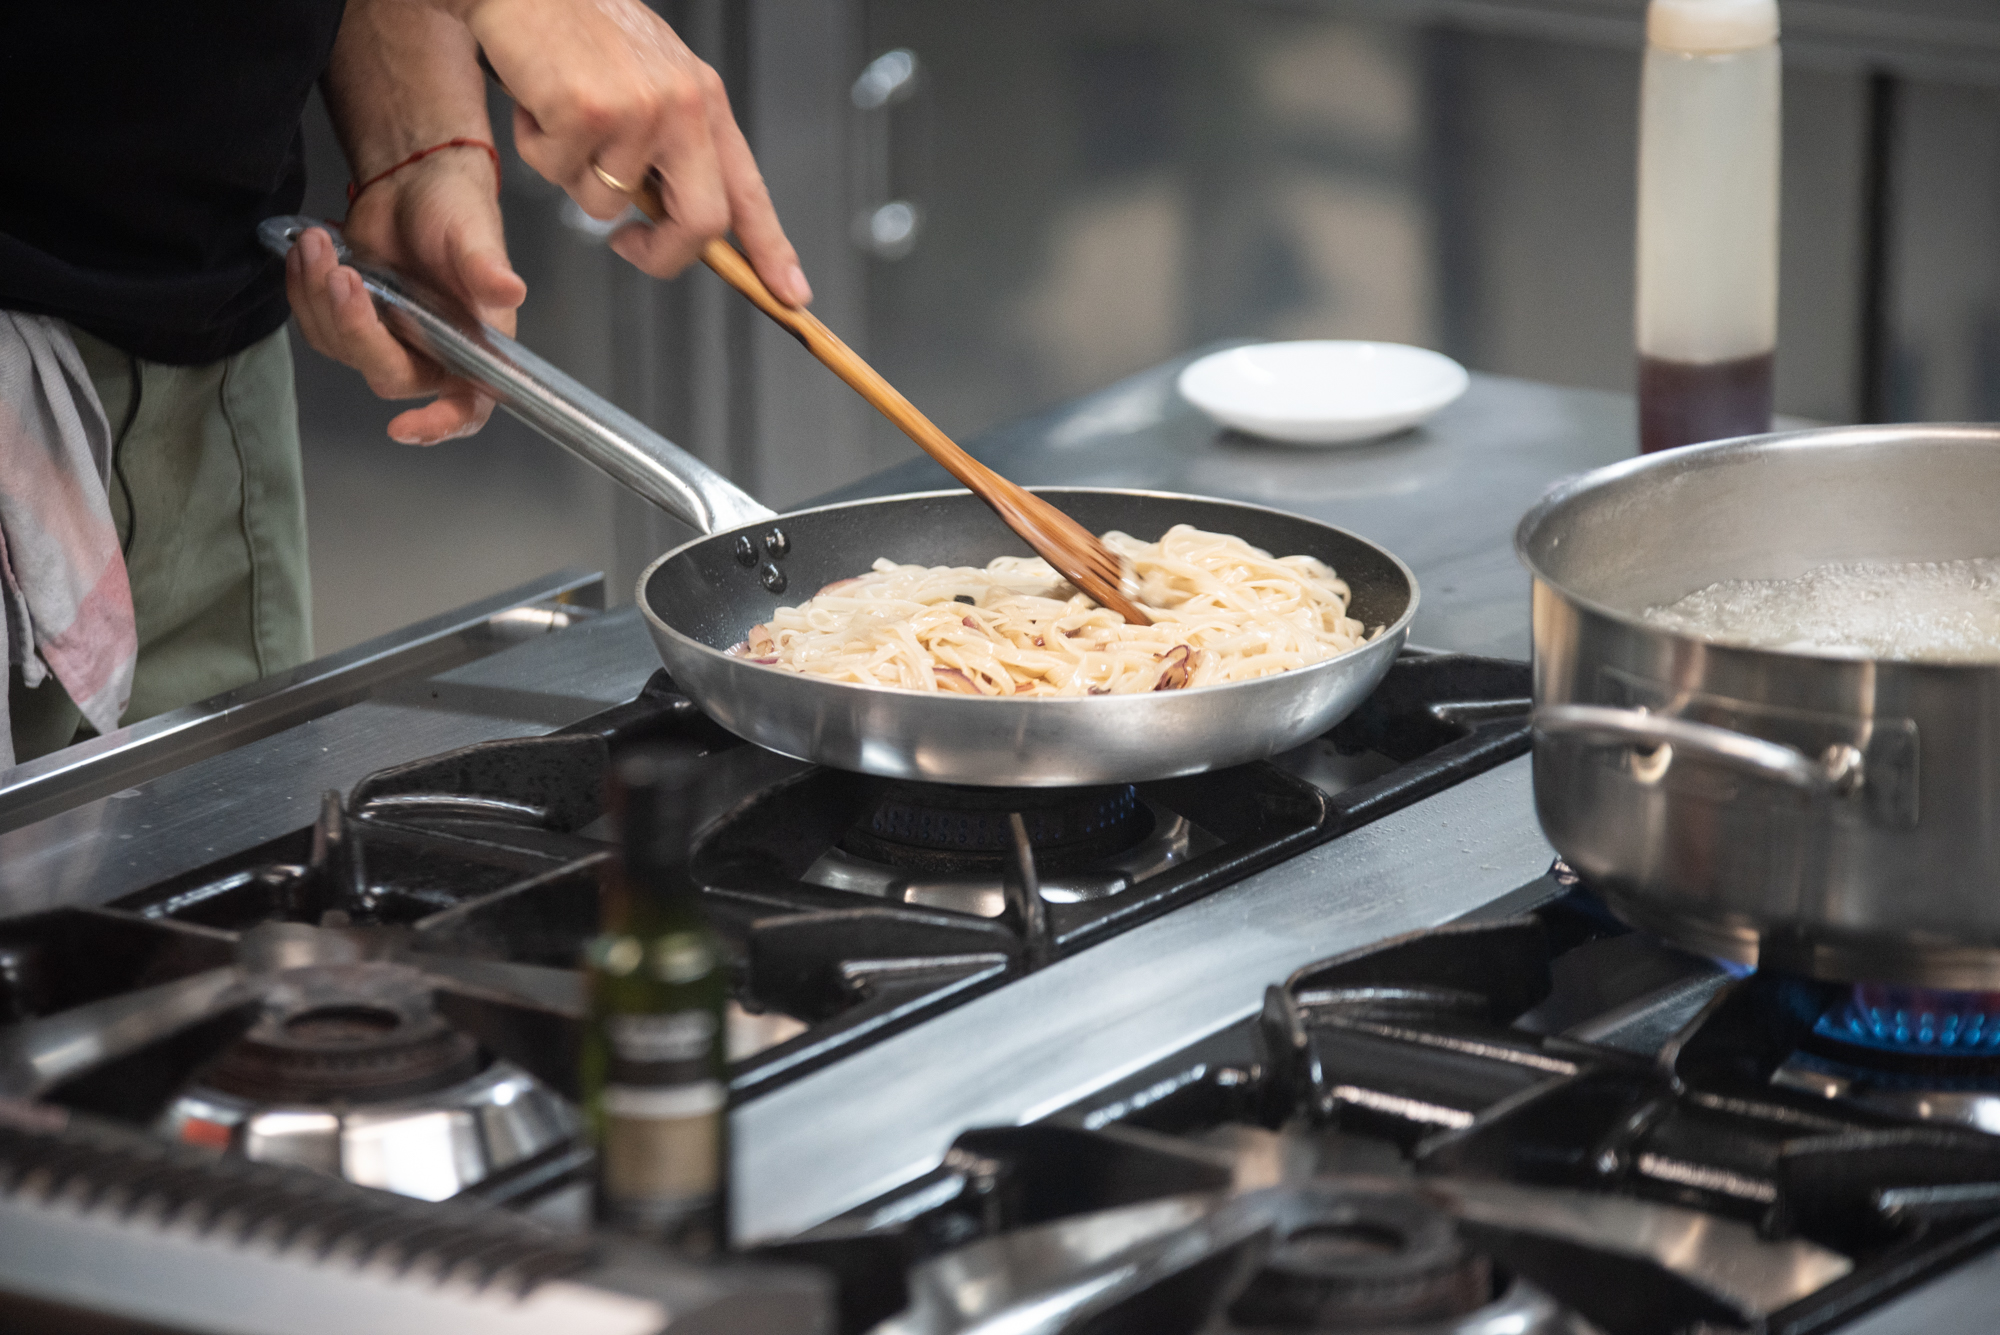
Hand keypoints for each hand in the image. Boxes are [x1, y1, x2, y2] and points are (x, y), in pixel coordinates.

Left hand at [285, 147, 525, 443]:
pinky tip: (307, 252)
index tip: (403, 427)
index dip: (440, 424)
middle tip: (343, 276)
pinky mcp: (352, 320)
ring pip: (343, 349)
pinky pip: (317, 326)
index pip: (467, 405)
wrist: (413, 179)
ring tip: (318, 245)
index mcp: (476, 346)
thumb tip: (509, 290)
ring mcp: (389, 339)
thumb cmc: (457, 208)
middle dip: (358, 330)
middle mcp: (434, 353)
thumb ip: (486, 266)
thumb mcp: (475, 233)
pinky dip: (302, 291)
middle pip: (388, 374)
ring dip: (319, 299)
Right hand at [458, 0, 810, 304]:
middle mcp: (683, 107)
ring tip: (561, 118)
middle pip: (702, 223)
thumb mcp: (649, 82)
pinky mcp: (588, 113)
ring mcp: (639, 111)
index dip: (771, 250)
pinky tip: (538, 101)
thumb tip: (670, 219)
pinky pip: (559, 173)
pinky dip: (536, 148)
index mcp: (704, 101)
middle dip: (661, 254)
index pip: (748, 191)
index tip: (790, 294)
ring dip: (571, 176)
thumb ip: (669, 147)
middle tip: (629, 245)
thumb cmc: (579, 29)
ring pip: (606, 206)